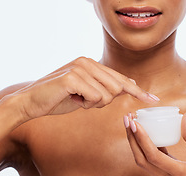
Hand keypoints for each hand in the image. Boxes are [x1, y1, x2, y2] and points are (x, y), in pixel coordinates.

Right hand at [14, 57, 158, 119]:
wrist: (31, 102)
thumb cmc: (58, 98)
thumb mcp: (86, 93)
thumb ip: (106, 88)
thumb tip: (130, 85)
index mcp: (91, 63)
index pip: (120, 79)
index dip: (138, 91)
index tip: (153, 100)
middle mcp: (87, 61)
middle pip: (116, 89)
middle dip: (103, 102)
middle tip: (84, 100)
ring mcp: (80, 68)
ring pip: (107, 95)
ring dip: (93, 104)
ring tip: (76, 98)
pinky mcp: (72, 77)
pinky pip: (95, 98)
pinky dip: (85, 105)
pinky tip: (72, 99)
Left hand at [124, 113, 185, 175]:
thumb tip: (184, 116)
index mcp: (180, 173)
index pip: (153, 156)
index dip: (141, 138)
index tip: (134, 122)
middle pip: (142, 159)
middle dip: (132, 139)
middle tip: (127, 119)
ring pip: (144, 161)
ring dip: (135, 143)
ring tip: (132, 124)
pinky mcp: (169, 175)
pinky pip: (152, 161)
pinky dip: (145, 147)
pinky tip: (146, 133)